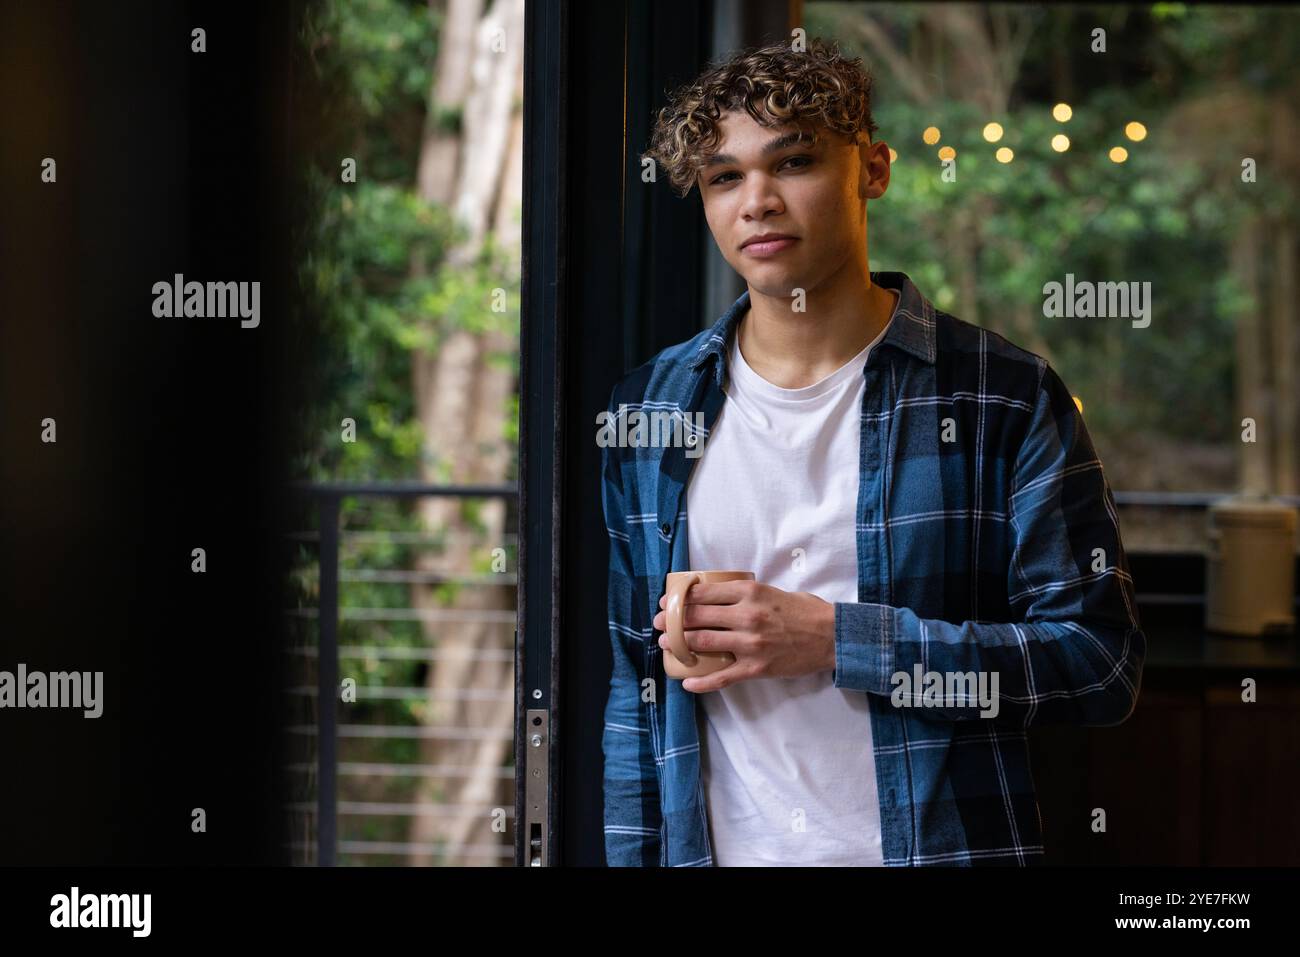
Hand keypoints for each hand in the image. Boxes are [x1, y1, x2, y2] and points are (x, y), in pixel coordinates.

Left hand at [651, 580, 835, 692]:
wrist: (832, 636)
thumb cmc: (804, 611)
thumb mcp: (772, 590)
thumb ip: (745, 594)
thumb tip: (716, 596)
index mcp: (749, 593)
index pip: (703, 593)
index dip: (679, 598)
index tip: (667, 601)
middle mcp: (746, 616)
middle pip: (697, 617)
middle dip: (672, 620)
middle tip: (659, 623)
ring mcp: (750, 644)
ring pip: (703, 644)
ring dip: (680, 645)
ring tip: (667, 645)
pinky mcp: (757, 668)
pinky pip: (722, 676)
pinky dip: (701, 681)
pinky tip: (687, 682)